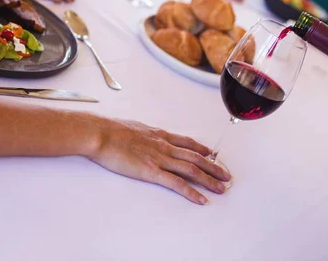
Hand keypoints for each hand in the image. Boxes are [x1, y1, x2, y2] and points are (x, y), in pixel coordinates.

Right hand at [90, 120, 231, 204]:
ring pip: (191, 170)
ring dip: (209, 180)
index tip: (212, 154)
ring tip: (221, 188)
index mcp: (160, 135)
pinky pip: (176, 183)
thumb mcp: (134, 127)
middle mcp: (164, 146)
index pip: (187, 142)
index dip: (201, 149)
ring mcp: (160, 158)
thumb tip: (145, 134)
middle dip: (213, 167)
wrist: (101, 134)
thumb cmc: (112, 130)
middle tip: (226, 175)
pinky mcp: (152, 171)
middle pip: (195, 157)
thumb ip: (145, 134)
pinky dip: (191, 192)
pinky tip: (201, 199)